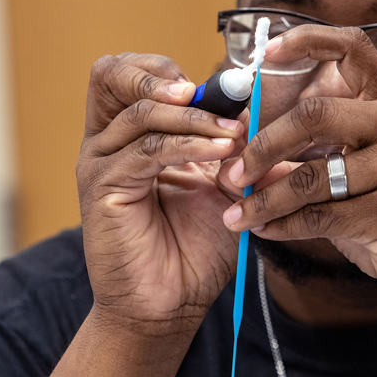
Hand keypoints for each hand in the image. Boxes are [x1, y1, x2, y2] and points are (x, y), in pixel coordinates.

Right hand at [76, 53, 244, 335]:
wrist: (170, 305)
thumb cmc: (196, 249)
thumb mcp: (228, 189)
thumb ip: (243, 153)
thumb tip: (274, 122)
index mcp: (134, 136)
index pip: (139, 76)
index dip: (178, 71)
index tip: (230, 87)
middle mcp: (111, 143)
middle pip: (112, 74)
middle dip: (161, 73)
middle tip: (210, 91)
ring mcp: (102, 162)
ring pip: (140, 112)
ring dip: (195, 116)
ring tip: (234, 132)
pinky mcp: (103, 187)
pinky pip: (147, 150)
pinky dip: (189, 145)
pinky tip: (221, 152)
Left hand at [218, 26, 376, 313]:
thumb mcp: (367, 171)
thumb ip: (316, 155)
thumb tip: (246, 154)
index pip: (354, 47)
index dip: (306, 40)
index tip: (265, 52)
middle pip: (315, 114)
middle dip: (263, 144)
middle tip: (234, 172)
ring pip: (310, 176)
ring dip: (264, 199)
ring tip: (237, 215)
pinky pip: (319, 216)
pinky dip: (282, 225)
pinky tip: (265, 231)